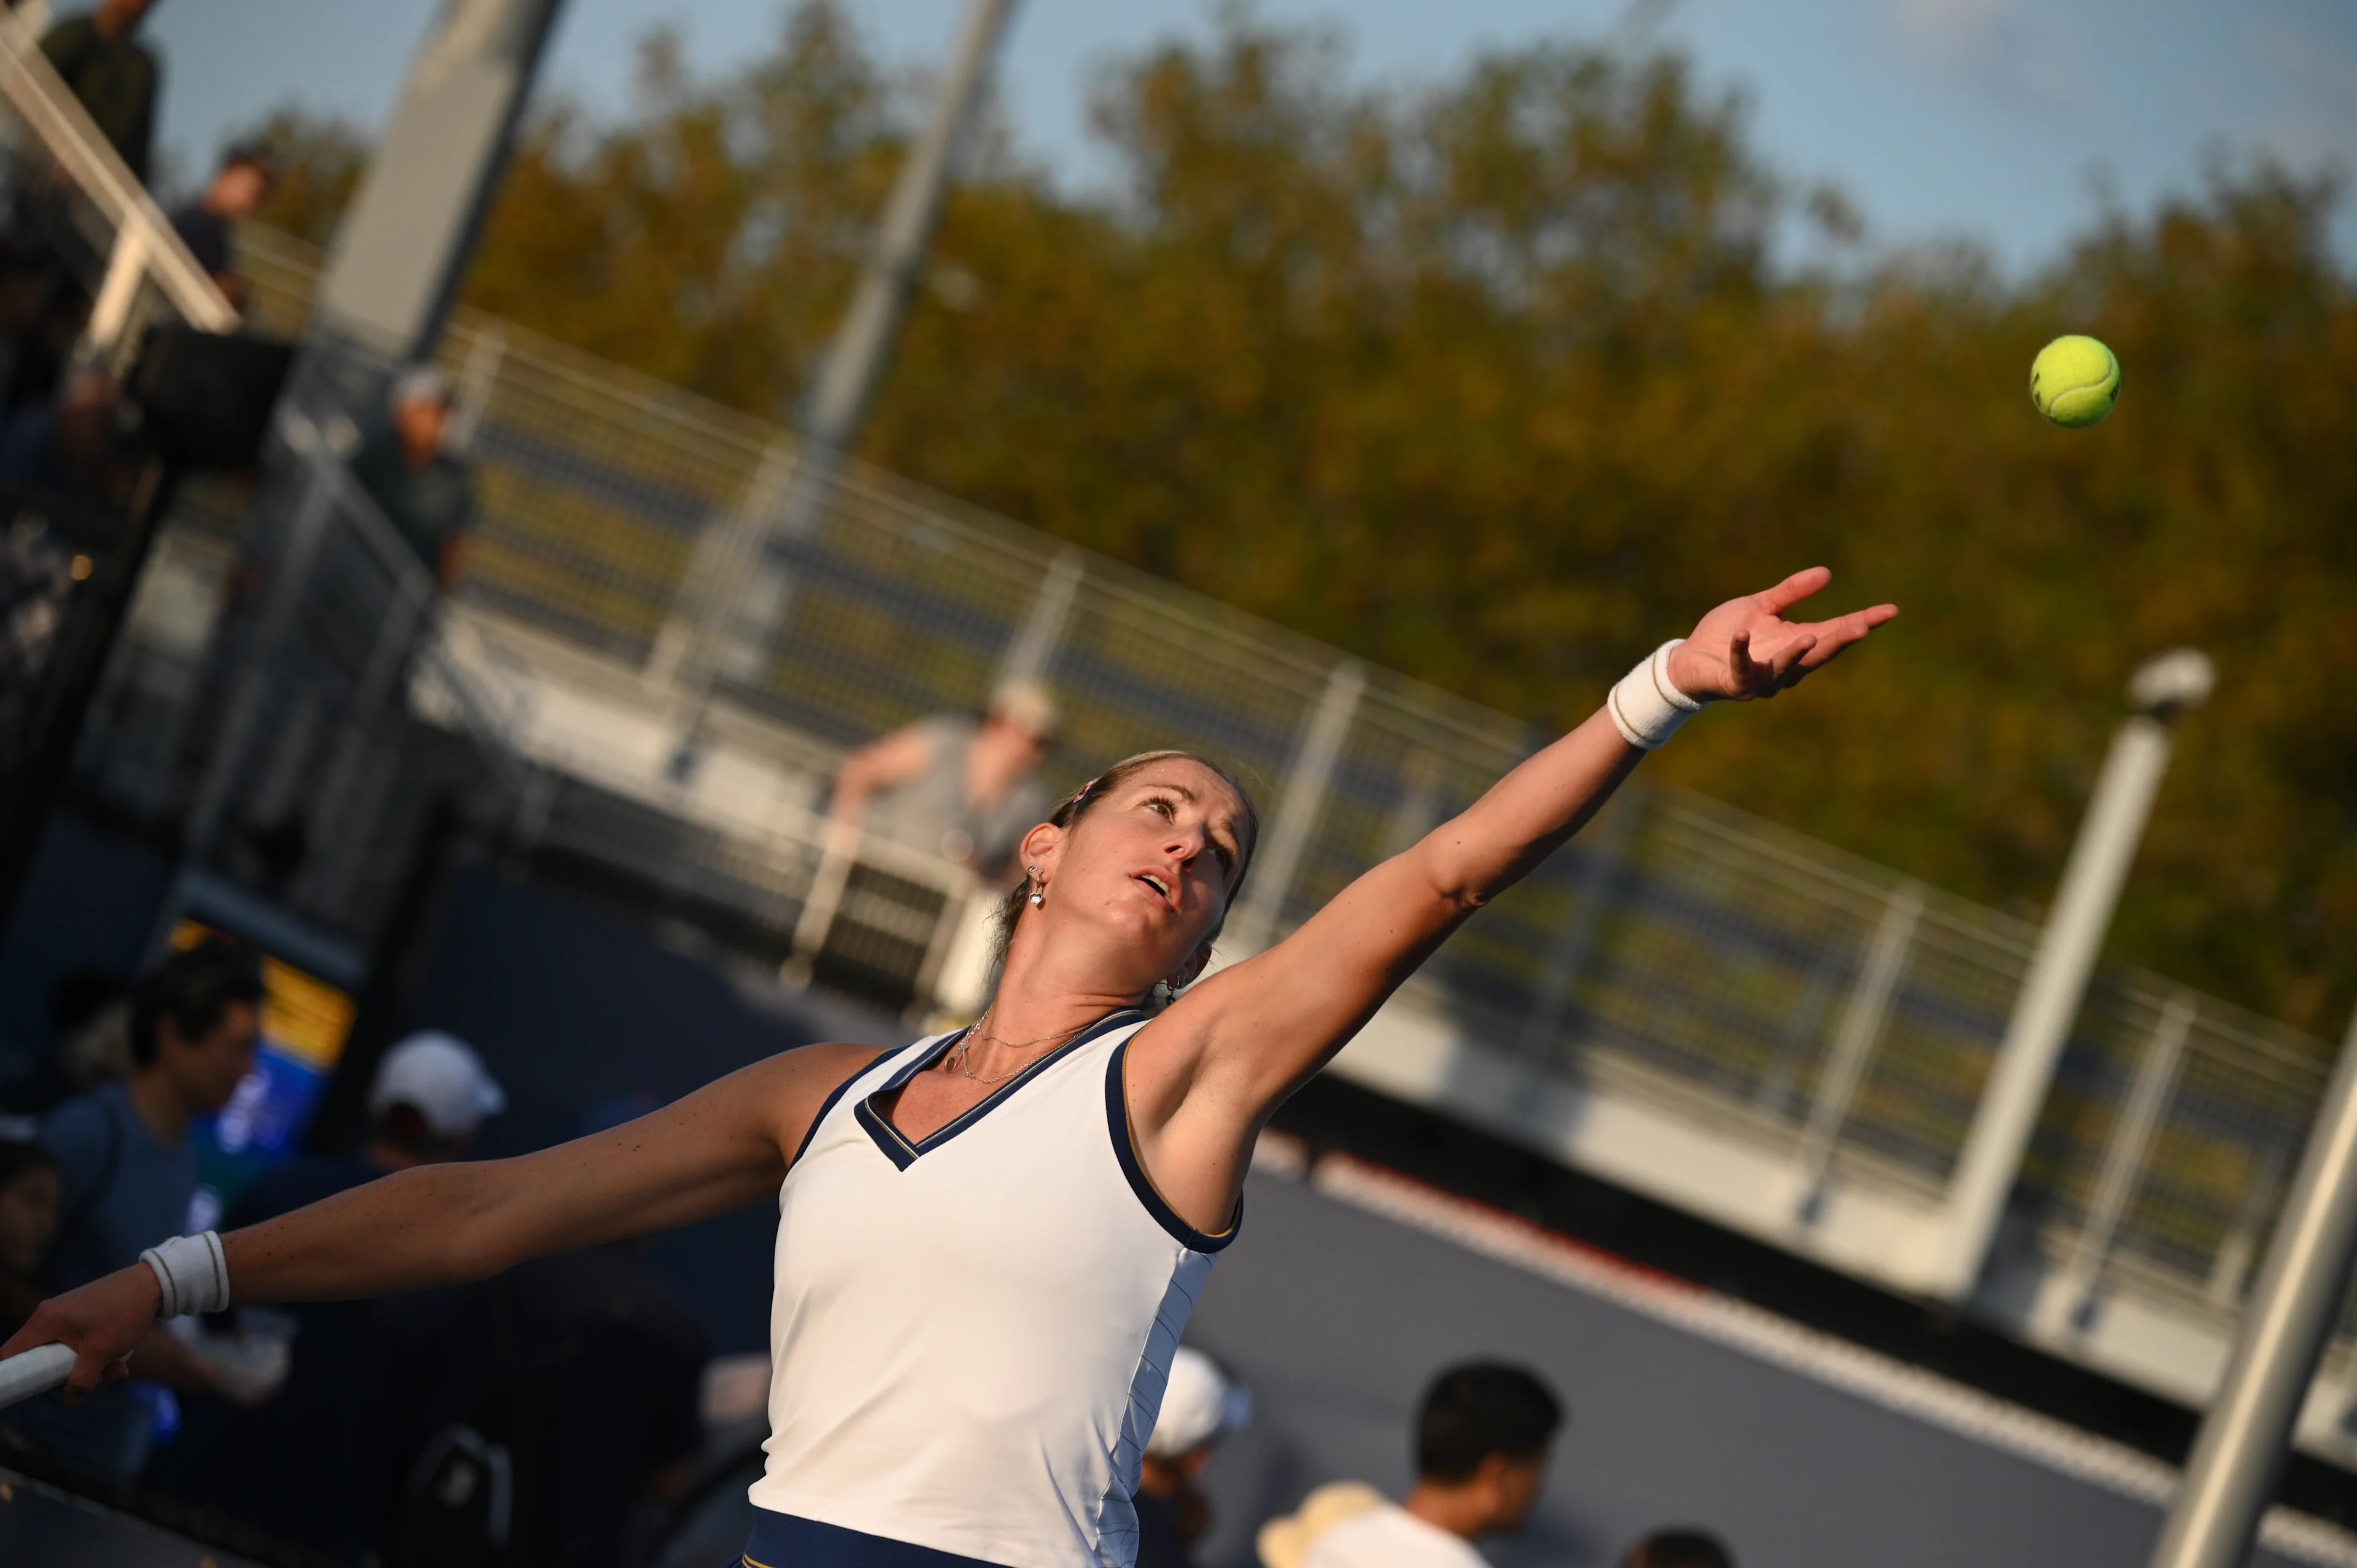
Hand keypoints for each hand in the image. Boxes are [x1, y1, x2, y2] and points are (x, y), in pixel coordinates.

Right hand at [0, 1264, 159, 1399]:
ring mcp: (65, 1320)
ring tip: (117, 1370)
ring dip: (89, 1371)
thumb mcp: (103, 1351)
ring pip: (63, 1359)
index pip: (10, 1355)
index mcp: (44, 1322)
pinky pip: (77, 1350)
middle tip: (96, 1382)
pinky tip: (118, 1364)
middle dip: (68, 1378)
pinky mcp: (80, 1323)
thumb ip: (82, 1379)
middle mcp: (48, 1319)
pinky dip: (95, 1360)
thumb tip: (69, 1398)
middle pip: (41, 1363)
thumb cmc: (125, 1311)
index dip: (14, 1377)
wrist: (153, 1284)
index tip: (29, 1393)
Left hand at [1666, 567, 1896, 702]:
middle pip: (1819, 653)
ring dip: (1797, 653)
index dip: (1863, 622)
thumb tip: (1827, 573)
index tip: (1890, 610)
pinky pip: (1740, 668)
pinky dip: (1741, 652)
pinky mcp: (1734, 683)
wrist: (1689, 658)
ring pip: (1786, 668)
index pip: (1836, 632)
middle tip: (1863, 627)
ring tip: (1812, 635)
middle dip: (1841, 641)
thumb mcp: (1761, 606)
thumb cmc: (1726, 633)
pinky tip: (1742, 635)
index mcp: (1796, 643)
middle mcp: (1786, 666)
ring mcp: (1762, 678)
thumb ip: (1790, 593)